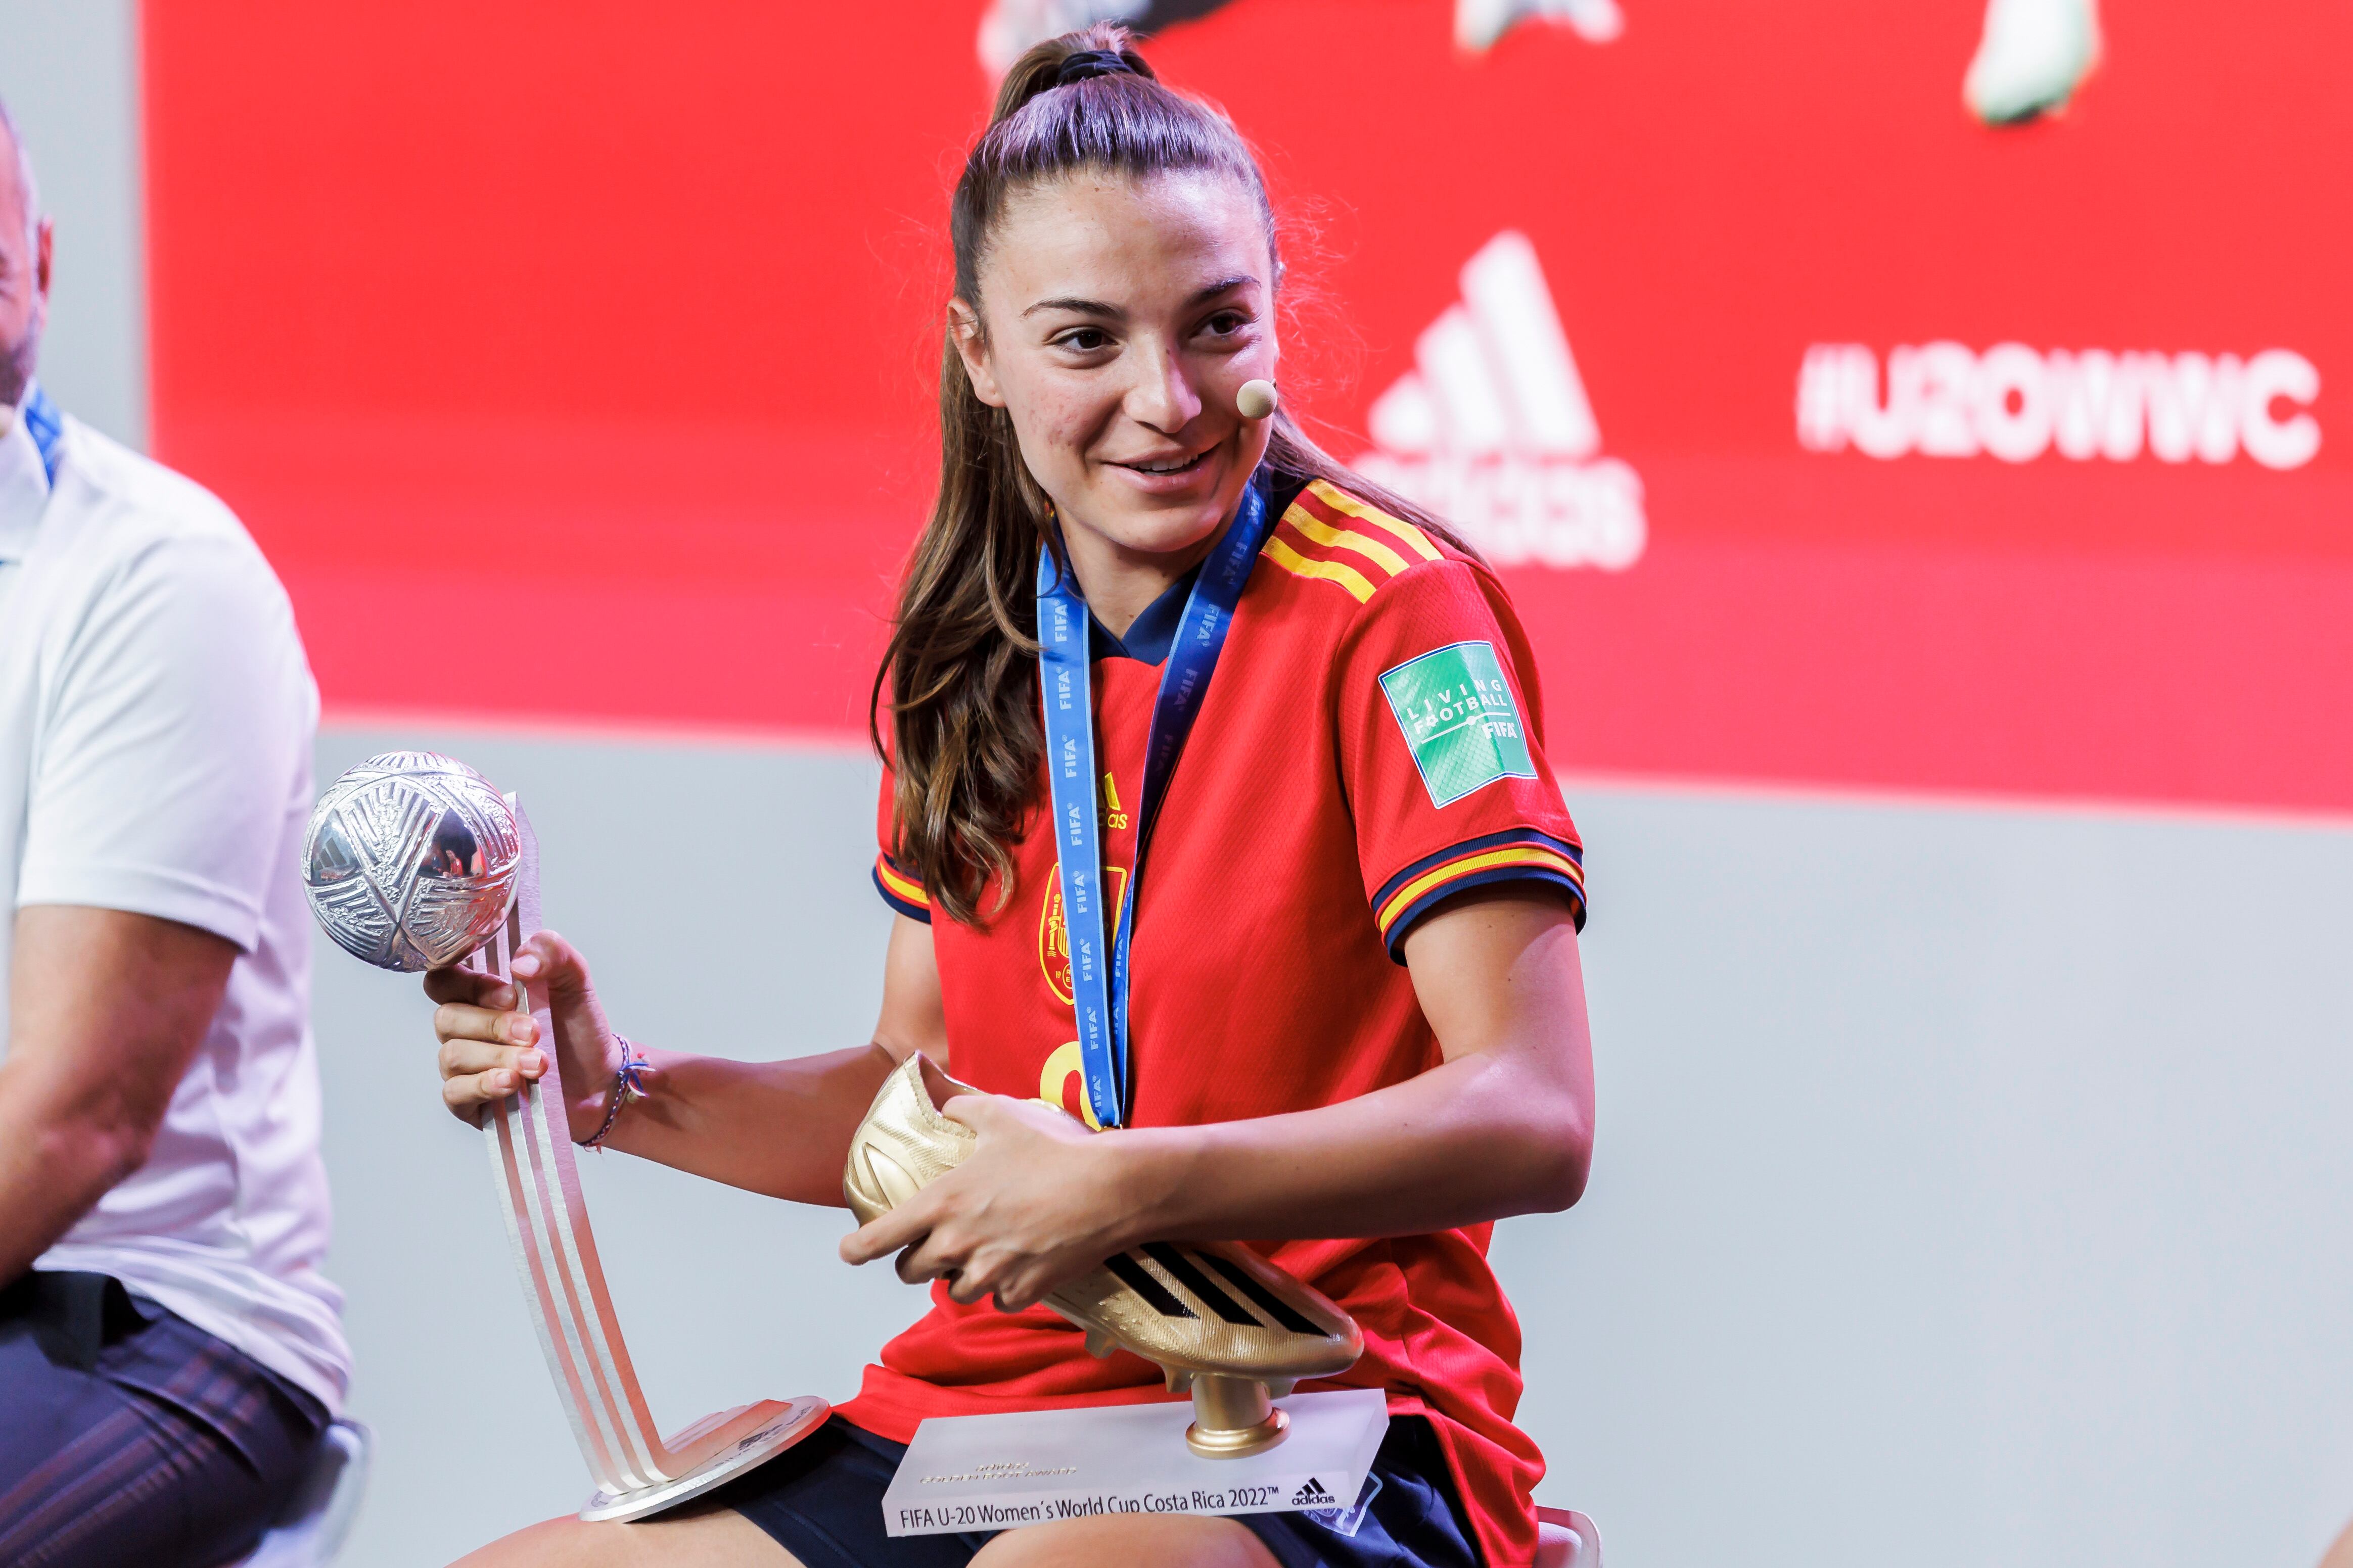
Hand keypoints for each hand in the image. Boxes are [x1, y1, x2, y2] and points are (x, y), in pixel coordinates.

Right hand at [424, 930, 619, 1140]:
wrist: (599, 1079)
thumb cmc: (577, 1029)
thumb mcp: (574, 981)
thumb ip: (553, 953)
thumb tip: (520, 962)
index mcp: (479, 994)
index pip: (443, 978)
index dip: (467, 983)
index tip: (509, 993)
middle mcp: (464, 1028)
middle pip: (446, 1018)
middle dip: (493, 1024)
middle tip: (534, 1032)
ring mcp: (463, 1066)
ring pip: (452, 1055)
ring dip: (498, 1057)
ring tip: (538, 1063)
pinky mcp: (467, 1102)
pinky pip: (453, 1092)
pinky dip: (484, 1085)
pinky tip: (512, 1082)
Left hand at [838, 1093, 1141, 1311]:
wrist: (1110, 1189)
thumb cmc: (1054, 1149)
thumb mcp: (1002, 1114)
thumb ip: (964, 1109)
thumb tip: (947, 1103)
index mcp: (943, 1202)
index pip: (879, 1238)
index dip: (856, 1248)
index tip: (849, 1251)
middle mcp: (958, 1243)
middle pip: (911, 1273)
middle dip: (918, 1260)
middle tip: (937, 1244)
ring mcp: (991, 1272)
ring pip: (956, 1291)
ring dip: (964, 1274)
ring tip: (986, 1251)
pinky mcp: (1024, 1291)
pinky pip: (1001, 1300)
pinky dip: (1006, 1287)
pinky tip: (1022, 1263)